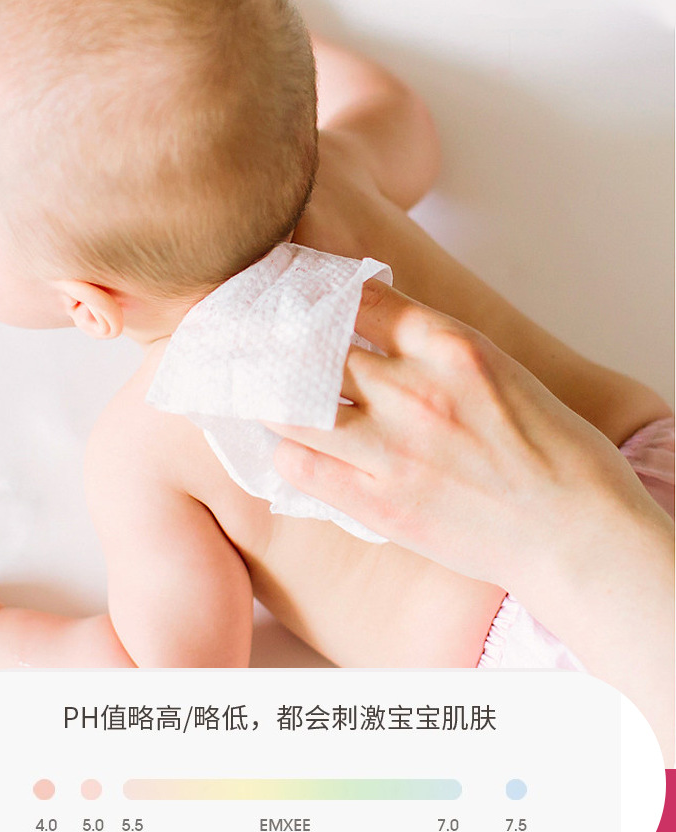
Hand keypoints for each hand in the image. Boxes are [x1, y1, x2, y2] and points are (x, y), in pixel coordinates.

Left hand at [271, 280, 667, 592]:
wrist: (578, 533)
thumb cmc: (553, 451)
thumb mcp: (498, 368)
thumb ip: (432, 348)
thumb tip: (373, 329)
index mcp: (448, 344)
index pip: (354, 298)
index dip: (317, 298)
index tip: (295, 302)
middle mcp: (412, 388)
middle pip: (310, 347)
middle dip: (279, 344)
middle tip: (253, 345)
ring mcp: (391, 447)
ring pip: (290, 406)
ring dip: (270, 399)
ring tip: (262, 397)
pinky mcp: (379, 503)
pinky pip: (300, 465)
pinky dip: (288, 452)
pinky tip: (294, 449)